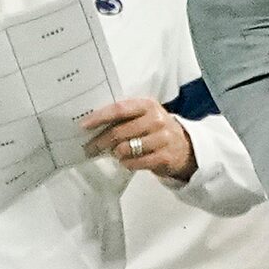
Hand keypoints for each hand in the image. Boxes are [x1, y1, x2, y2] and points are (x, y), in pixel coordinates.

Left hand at [80, 97, 196, 183]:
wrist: (185, 147)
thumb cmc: (156, 130)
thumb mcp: (144, 116)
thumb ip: (124, 117)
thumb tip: (93, 125)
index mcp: (148, 105)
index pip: (119, 109)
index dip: (100, 117)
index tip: (84, 125)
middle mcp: (156, 120)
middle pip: (119, 132)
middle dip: (100, 141)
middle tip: (89, 148)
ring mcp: (162, 139)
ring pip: (125, 149)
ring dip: (115, 153)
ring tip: (115, 153)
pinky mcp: (164, 157)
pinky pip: (135, 163)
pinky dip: (127, 163)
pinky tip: (126, 161)